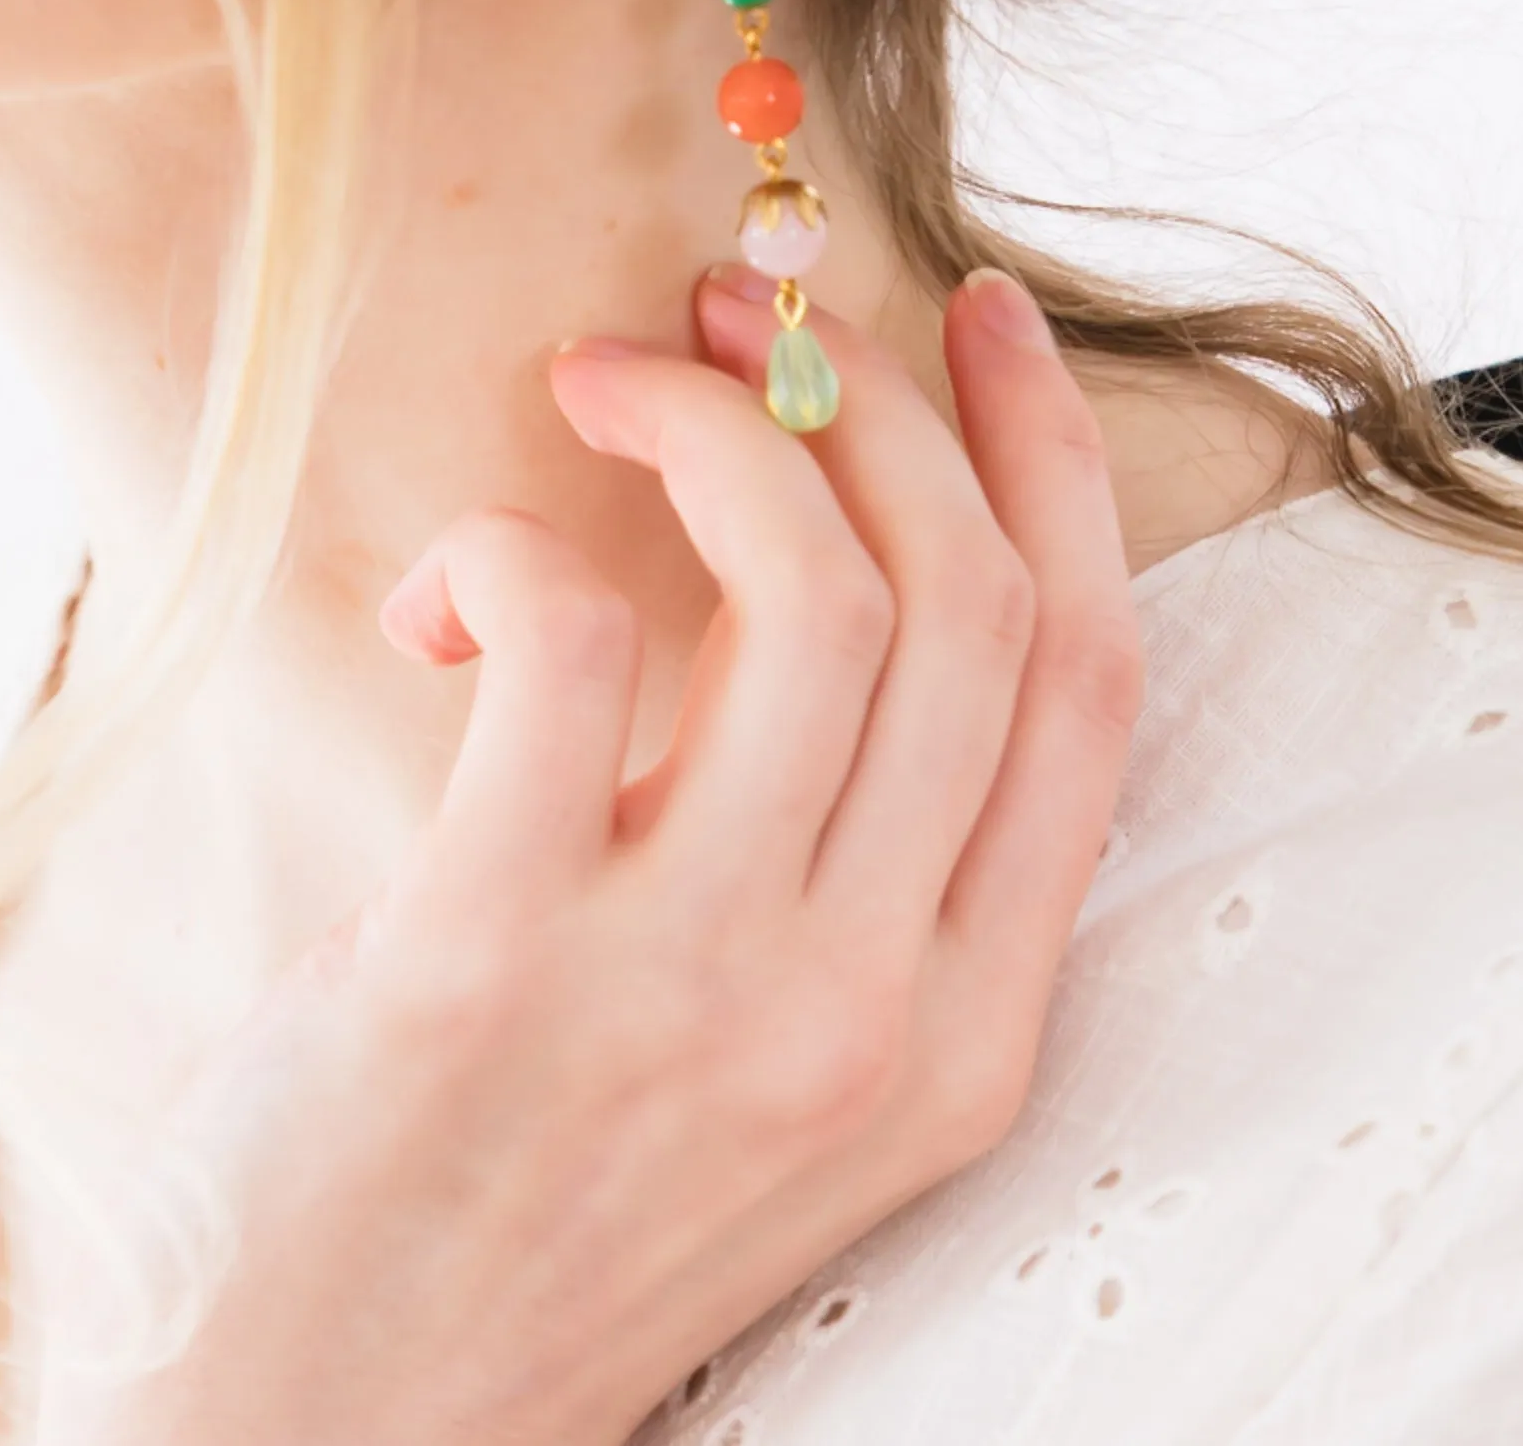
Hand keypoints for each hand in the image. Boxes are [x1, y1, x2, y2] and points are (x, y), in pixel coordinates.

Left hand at [80, 264, 1143, 1445]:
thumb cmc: (531, 1219)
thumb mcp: (774, 1080)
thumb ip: (840, 874)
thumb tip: (826, 569)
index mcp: (958, 1035)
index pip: (1086, 684)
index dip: (1051, 461)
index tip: (976, 316)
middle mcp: (864, 1013)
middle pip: (968, 601)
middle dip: (870, 395)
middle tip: (745, 305)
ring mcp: (694, 993)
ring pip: (816, 588)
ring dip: (710, 419)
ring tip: (596, 379)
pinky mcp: (495, 959)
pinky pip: (566, 630)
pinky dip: (502, 548)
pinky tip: (435, 603)